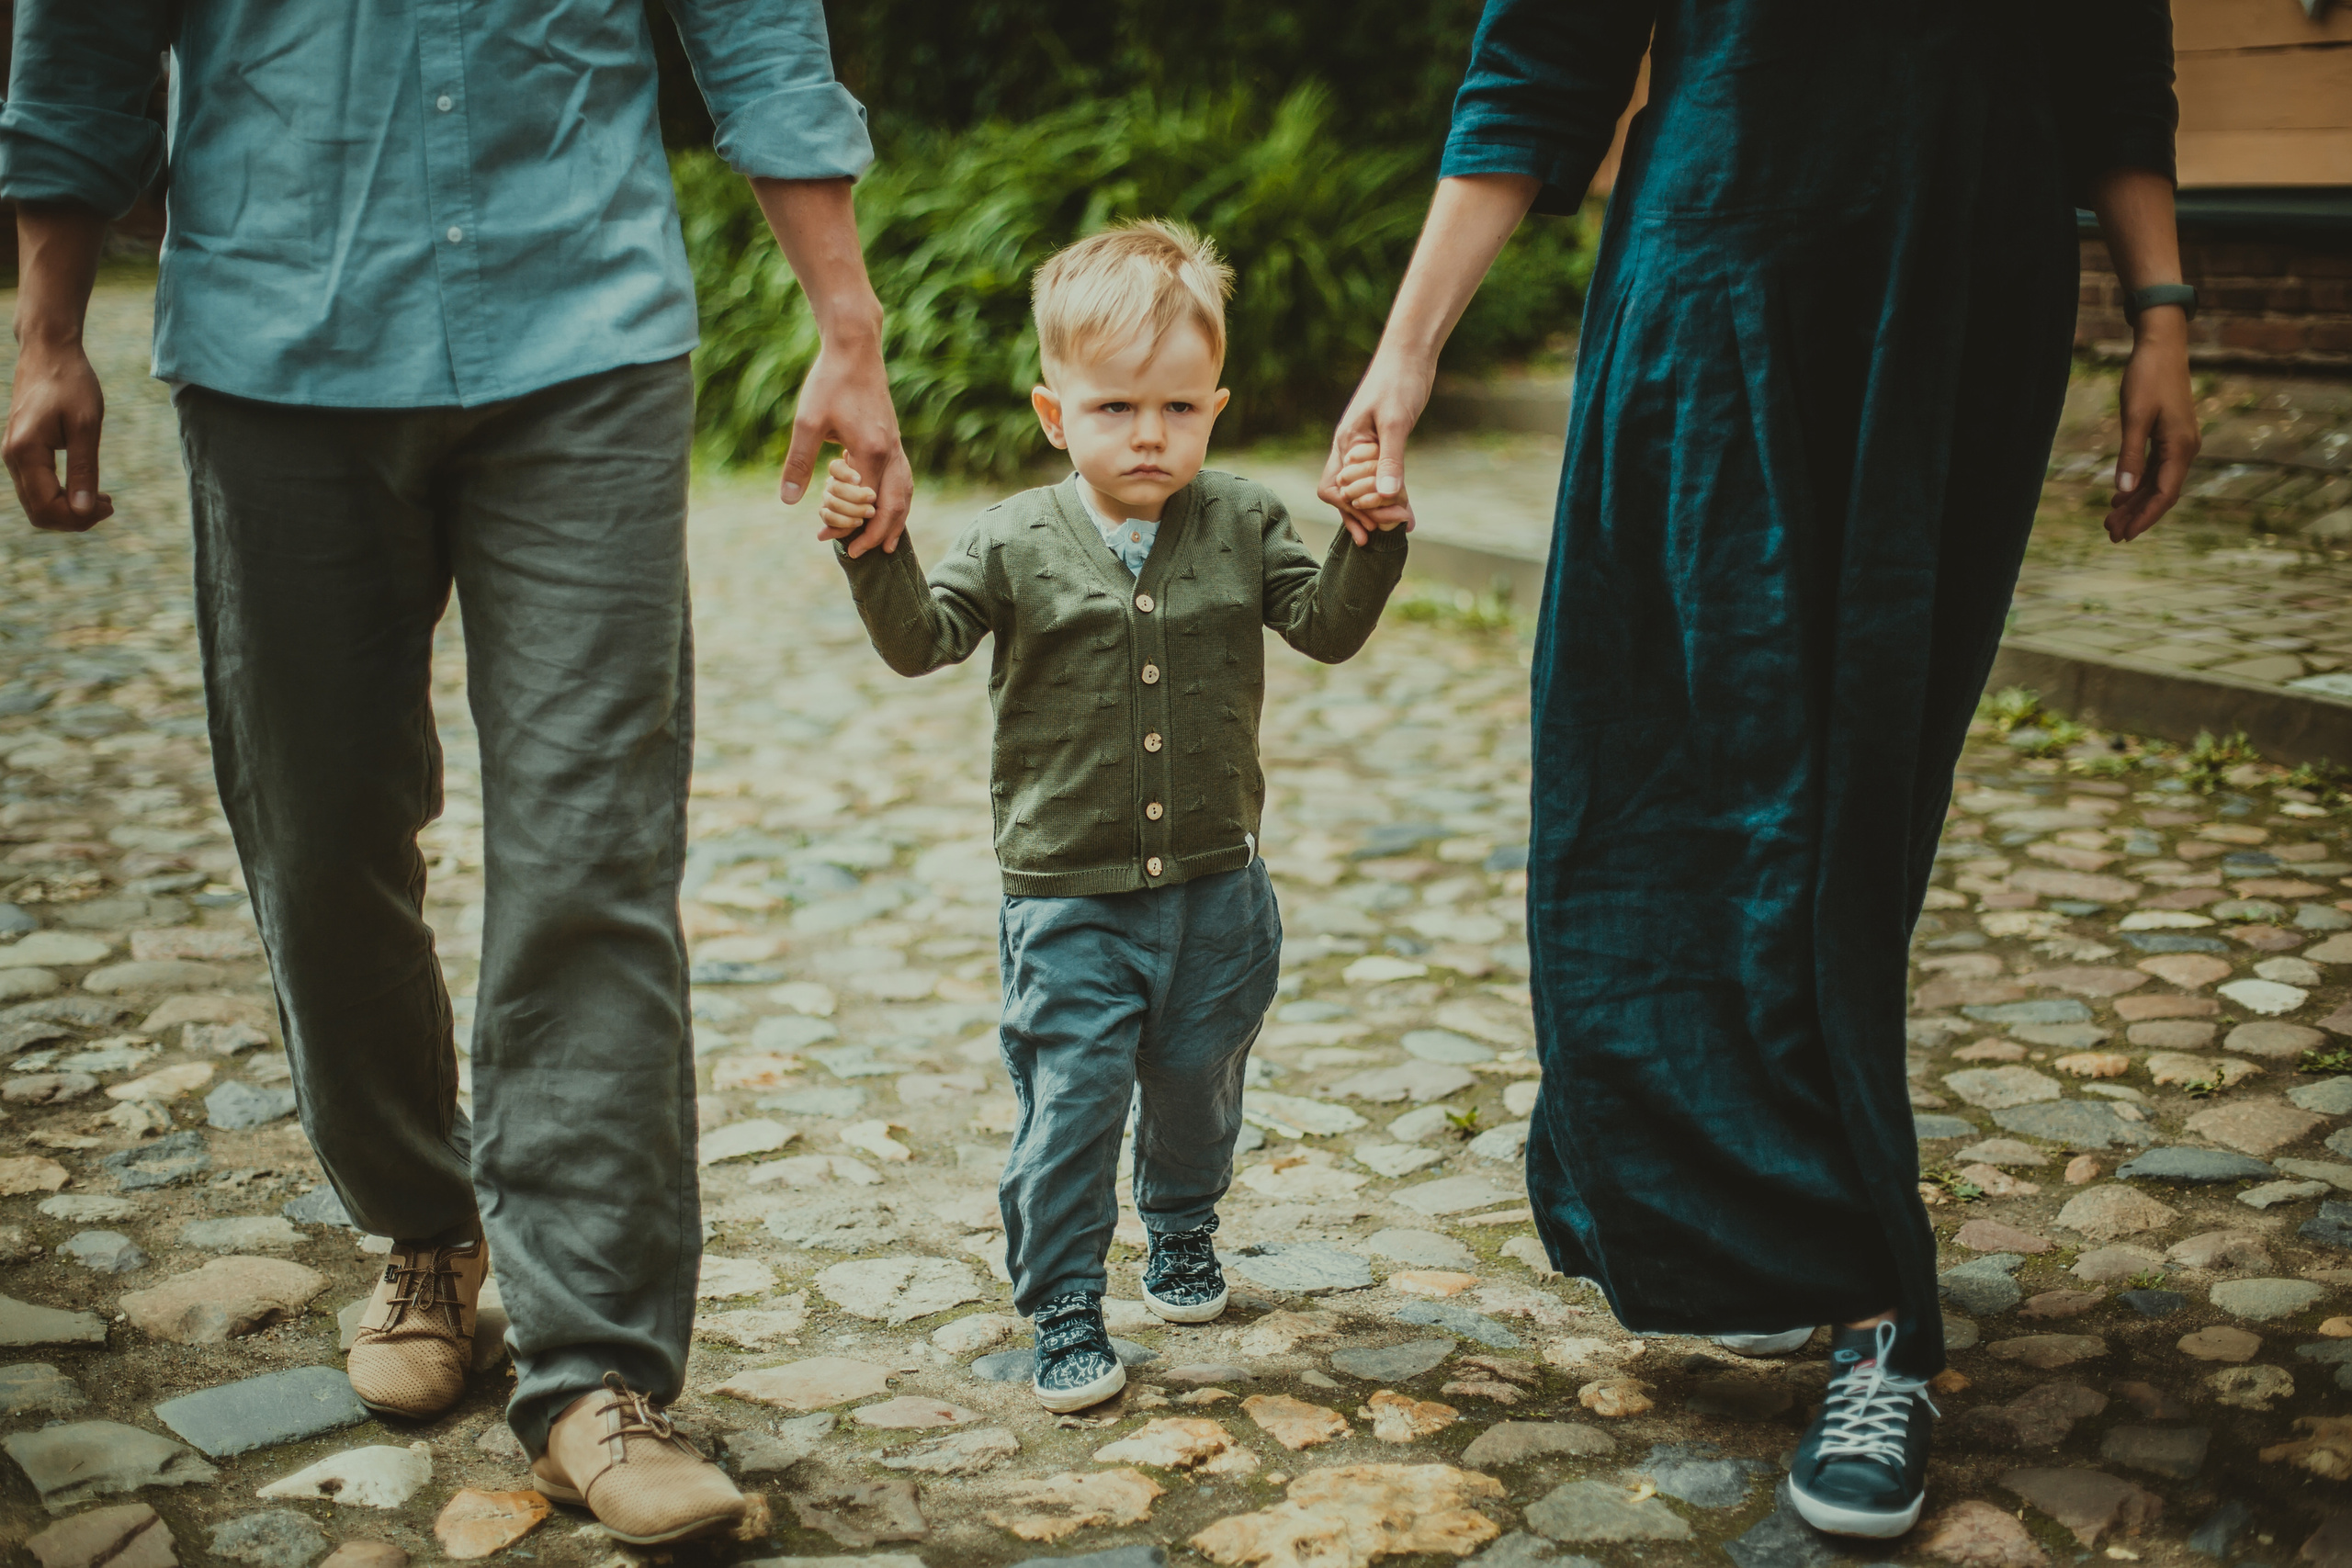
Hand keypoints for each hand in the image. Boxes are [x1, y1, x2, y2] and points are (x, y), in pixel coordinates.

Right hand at [4, 335, 111, 532]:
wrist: (49, 352)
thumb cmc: (71, 383)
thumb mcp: (87, 426)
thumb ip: (84, 470)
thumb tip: (85, 510)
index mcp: (25, 452)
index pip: (46, 508)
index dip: (79, 518)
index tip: (110, 505)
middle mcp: (12, 457)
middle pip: (38, 512)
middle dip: (75, 518)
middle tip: (109, 505)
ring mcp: (14, 455)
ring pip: (36, 503)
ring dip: (70, 509)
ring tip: (104, 499)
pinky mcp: (22, 452)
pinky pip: (37, 489)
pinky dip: (62, 497)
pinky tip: (89, 490)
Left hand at [779, 331, 910, 557]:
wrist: (855, 348)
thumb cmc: (829, 382)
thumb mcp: (807, 422)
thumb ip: (799, 462)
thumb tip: (789, 500)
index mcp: (871, 452)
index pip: (864, 504)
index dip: (846, 525)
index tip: (822, 538)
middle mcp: (891, 452)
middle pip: (895, 506)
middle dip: (879, 534)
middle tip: (858, 553)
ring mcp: (896, 445)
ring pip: (905, 493)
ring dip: (896, 521)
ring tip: (886, 543)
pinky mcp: (893, 438)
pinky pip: (903, 479)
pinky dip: (897, 500)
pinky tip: (883, 505)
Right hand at [1319, 348, 1429, 544]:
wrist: (1409, 353)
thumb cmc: (1399, 381)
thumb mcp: (1396, 422)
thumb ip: (1391, 460)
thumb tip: (1386, 496)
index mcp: (1345, 443)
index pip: (1333, 489)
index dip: (1351, 510)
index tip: (1376, 525)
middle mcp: (1349, 447)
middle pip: (1344, 493)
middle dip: (1365, 514)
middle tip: (1393, 528)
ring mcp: (1363, 445)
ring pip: (1360, 485)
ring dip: (1377, 506)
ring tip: (1400, 523)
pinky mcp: (1380, 441)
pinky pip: (1377, 474)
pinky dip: (1388, 491)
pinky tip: (1404, 502)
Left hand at [2104, 312, 2197, 543]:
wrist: (2161, 346)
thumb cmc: (2147, 377)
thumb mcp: (2135, 417)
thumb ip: (2130, 455)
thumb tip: (2123, 491)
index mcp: (2181, 448)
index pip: (2164, 494)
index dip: (2144, 517)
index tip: (2124, 535)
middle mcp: (2185, 448)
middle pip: (2161, 493)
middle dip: (2137, 514)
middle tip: (2110, 534)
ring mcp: (2179, 442)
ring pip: (2157, 482)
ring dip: (2135, 501)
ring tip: (2110, 519)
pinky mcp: (2170, 435)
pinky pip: (2156, 468)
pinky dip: (2138, 483)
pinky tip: (2120, 495)